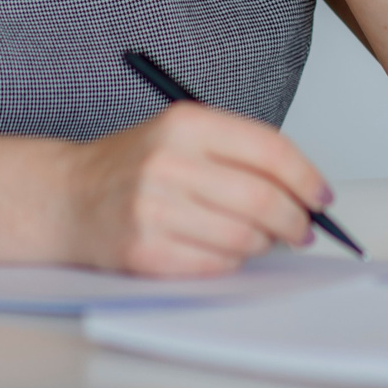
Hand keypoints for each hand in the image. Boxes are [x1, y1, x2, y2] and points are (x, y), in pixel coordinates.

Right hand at [60, 103, 332, 274]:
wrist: (67, 197)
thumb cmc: (134, 166)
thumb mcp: (183, 134)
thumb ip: (240, 153)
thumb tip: (304, 190)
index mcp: (185, 123)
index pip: (269, 150)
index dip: (306, 177)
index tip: (321, 196)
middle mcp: (169, 162)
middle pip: (263, 199)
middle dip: (296, 219)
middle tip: (304, 228)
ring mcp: (154, 209)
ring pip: (244, 237)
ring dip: (265, 243)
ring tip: (261, 238)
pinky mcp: (146, 251)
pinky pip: (216, 264)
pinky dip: (234, 261)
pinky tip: (227, 250)